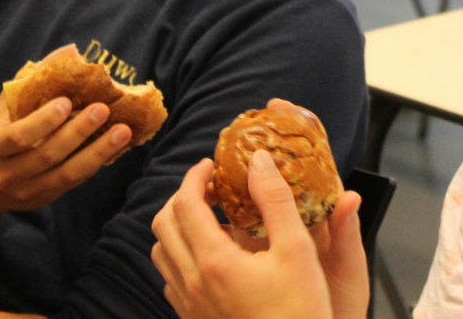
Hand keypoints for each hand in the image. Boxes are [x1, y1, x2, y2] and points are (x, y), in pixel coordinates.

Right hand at [0, 92, 131, 212]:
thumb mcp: (4, 108)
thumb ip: (33, 81)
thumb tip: (70, 51)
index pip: (18, 137)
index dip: (43, 121)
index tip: (66, 101)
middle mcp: (7, 175)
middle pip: (47, 155)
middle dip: (77, 132)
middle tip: (102, 109)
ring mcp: (28, 191)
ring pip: (67, 174)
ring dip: (99, 151)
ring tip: (123, 131)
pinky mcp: (46, 199)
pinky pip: (76, 181)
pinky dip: (98, 162)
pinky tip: (118, 145)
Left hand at [151, 153, 369, 318]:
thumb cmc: (300, 312)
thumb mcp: (298, 249)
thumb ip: (275, 199)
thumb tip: (258, 160)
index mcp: (214, 260)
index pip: (185, 203)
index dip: (196, 177)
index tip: (212, 165)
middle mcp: (192, 282)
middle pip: (164, 224)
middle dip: (183, 197)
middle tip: (211, 187)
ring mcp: (189, 305)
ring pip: (162, 253)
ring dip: (179, 226)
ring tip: (213, 218)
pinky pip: (172, 279)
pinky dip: (182, 256)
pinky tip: (214, 257)